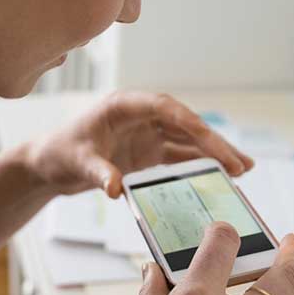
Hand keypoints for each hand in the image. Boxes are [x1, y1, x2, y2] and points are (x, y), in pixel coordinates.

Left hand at [25, 91, 253, 198]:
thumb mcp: (76, 164)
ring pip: (189, 139)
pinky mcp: (149, 150)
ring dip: (215, 153)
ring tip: (243, 169)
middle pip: (185, 124)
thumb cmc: (59, 154)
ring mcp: (148, 131)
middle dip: (213, 142)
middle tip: (239, 164)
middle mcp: (141, 114)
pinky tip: (224, 173)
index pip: (164, 108)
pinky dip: (202, 164)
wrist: (50, 164)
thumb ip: (98, 173)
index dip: (190, 122)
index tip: (211, 140)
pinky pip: (181, 155)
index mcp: (124, 105)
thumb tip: (116, 189)